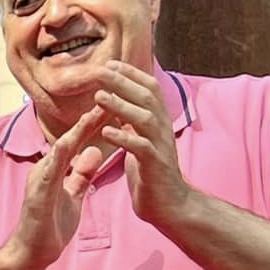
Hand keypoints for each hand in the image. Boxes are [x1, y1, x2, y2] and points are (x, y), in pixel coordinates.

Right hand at [2, 105, 107, 269]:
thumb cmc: (50, 226)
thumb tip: (95, 152)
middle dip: (90, 118)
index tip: (115, 104)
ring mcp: (40, 181)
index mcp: (55, 169)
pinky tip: (68, 143)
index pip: (78, 141)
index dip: (95, 123)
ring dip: (76, 132)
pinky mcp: (37, 195)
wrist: (32, 253)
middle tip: (109, 96)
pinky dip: (59, 157)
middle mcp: (46, 169)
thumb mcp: (74, 195)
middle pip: (70, 138)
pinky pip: (50, 173)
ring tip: (93, 113)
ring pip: (60, 150)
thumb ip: (82, 174)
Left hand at [94, 61, 192, 227]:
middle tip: (100, 71)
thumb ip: (132, 124)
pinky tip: (106, 131)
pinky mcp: (155, 166)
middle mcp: (162, 130)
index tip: (109, 64)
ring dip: (121, 105)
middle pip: (146, 97)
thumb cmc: (151, 174)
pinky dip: (124, 138)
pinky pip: (140, 148)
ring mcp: (160, 147)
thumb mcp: (140, 142)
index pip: (149, 89)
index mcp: (158, 123)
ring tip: (99, 96)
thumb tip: (119, 105)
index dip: (131, 75)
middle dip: (123, 82)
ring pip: (144, 118)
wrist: (170, 206)